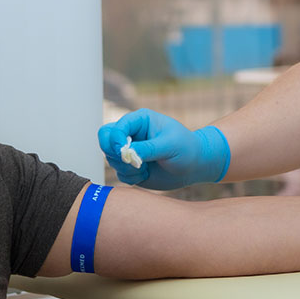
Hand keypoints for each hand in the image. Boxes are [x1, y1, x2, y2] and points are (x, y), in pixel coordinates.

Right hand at [98, 109, 230, 189]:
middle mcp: (131, 134)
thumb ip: (148, 148)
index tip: (123, 152)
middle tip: (130, 162)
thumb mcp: (170, 146)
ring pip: (110, 159)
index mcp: (140, 121)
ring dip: (125, 168)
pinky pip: (119, 174)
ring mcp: (129, 151)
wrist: (195, 166)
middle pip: (105, 140)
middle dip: (113, 154)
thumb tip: (127, 153)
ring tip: (145, 169)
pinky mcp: (131, 167)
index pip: (115, 128)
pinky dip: (130, 177)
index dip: (115, 140)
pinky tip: (146, 175)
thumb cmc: (187, 149)